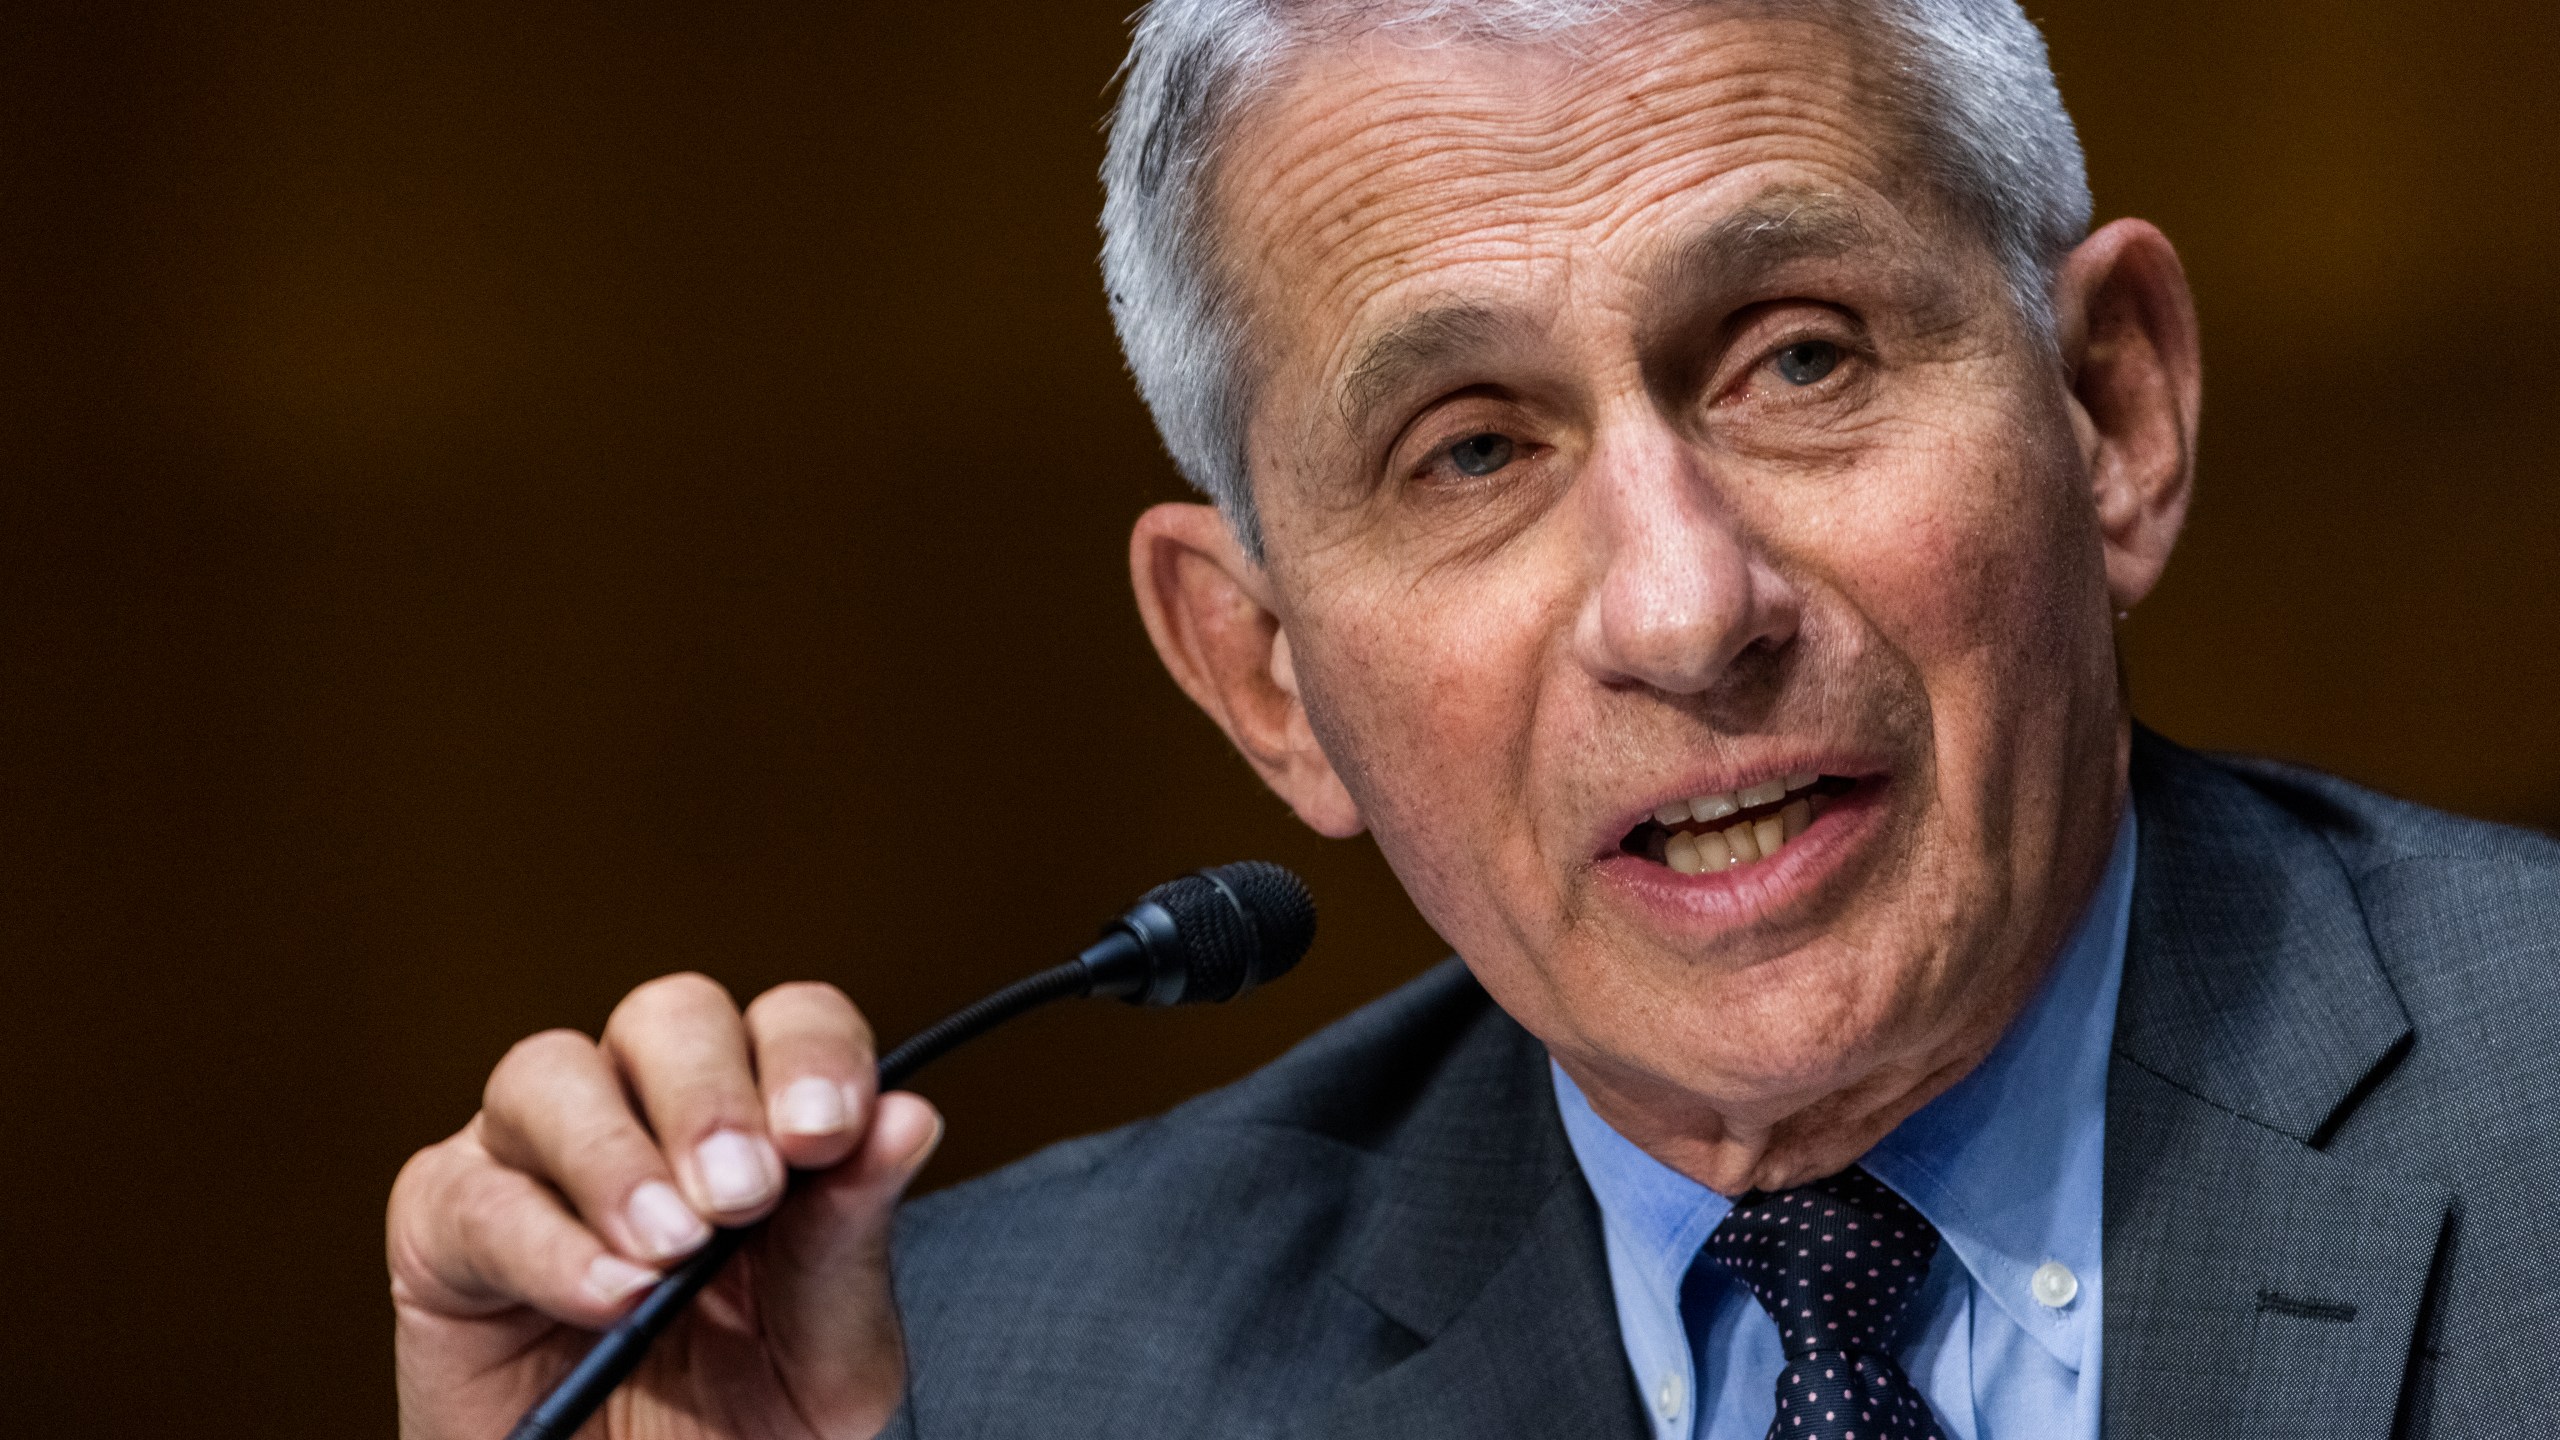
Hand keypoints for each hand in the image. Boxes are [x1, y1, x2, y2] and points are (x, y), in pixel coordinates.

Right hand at [389, 974, 941, 1438]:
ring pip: (553, 1068)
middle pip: (672, 1014)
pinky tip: (608, 1296)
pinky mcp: (445, 1221)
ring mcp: (538, 1155)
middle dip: (714, 1095)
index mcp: (760, 1121)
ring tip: (668, 1248)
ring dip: (618, 1151)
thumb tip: (910, 1117)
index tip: (828, 1132)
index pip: (792, 1021)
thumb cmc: (732, 1426)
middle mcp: (646, 1112)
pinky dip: (547, 1242)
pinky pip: (475, 1190)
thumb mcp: (825, 1360)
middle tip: (745, 1193)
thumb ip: (853, 1248)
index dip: (813, 1052)